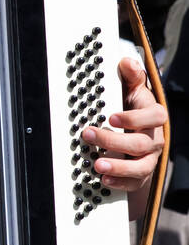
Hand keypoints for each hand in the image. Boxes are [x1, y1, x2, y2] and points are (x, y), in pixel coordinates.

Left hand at [83, 56, 165, 217]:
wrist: (136, 131)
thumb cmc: (132, 107)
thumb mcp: (132, 90)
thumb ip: (130, 76)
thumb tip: (126, 61)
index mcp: (153, 117)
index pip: (155, 117)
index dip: (135, 118)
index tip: (111, 117)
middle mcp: (154, 139)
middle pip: (141, 143)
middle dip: (114, 140)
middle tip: (88, 135)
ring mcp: (148, 158)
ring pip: (140, 166)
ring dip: (119, 167)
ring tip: (98, 164)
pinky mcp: (139, 174)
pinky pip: (134, 182)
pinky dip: (120, 183)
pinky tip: (103, 179)